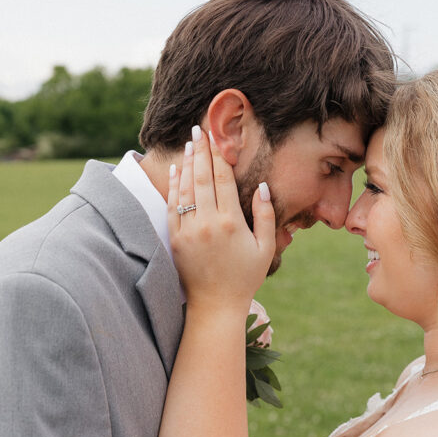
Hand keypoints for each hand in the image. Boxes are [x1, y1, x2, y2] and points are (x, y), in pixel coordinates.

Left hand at [167, 125, 275, 311]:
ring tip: (190, 144)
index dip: (219, 156)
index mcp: (230, 222)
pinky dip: (174, 186)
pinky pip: (172, 206)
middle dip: (201, 151)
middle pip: (202, 178)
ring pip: (185, 189)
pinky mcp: (175, 240)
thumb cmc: (245, 278)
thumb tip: (262, 186)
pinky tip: (177, 170)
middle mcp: (207, 223)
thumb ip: (264, 215)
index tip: (217, 138)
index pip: (223, 179)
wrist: (215, 306)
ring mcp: (188, 231)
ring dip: (187, 163)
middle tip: (199, 130)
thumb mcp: (265, 248)